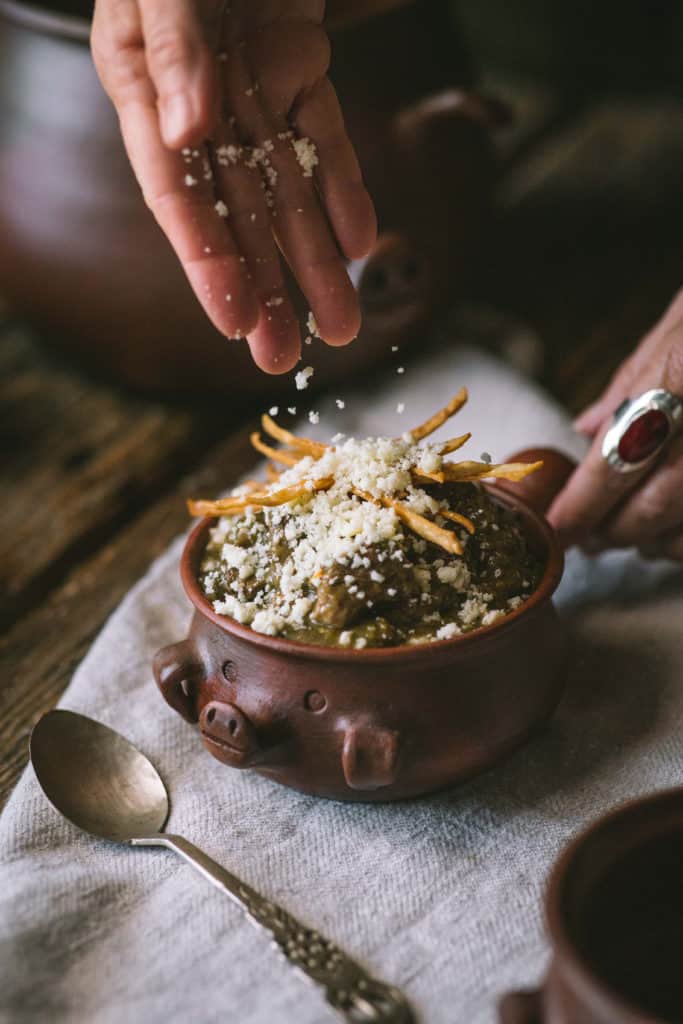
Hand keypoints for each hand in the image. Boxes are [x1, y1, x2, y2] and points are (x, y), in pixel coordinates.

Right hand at [91, 0, 375, 372]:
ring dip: (315, 258)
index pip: (175, 191)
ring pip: (288, 188)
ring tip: (340, 325)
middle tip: (282, 358)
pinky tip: (363, 243)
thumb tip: (188, 133)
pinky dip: (345, 185)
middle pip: (236, 211)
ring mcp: (251, 87)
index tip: (233, 318)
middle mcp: (198, 103)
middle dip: (264, 286)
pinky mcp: (299, 64)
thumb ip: (170, 50)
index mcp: (143, 87)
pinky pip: (325, 136)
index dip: (205, 258)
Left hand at [547, 288, 682, 559]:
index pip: (615, 457)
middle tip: (592, 539)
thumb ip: (636, 375)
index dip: (580, 504)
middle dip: (615, 530)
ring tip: (636, 541)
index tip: (557, 528)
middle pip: (655, 503)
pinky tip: (677, 539)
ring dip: (658, 543)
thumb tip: (587, 428)